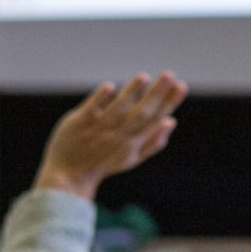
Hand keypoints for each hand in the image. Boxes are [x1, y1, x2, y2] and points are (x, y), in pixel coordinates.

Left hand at [34, 73, 186, 200]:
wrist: (69, 177)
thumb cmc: (103, 164)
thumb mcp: (131, 158)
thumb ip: (152, 142)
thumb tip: (171, 121)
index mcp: (133, 143)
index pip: (155, 120)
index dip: (169, 103)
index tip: (181, 85)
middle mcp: (118, 136)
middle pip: (141, 113)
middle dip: (157, 94)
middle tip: (170, 74)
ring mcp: (98, 130)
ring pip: (117, 110)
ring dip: (131, 93)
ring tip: (144, 77)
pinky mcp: (79, 124)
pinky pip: (91, 110)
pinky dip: (100, 99)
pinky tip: (111, 86)